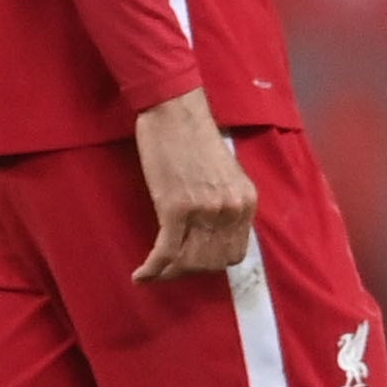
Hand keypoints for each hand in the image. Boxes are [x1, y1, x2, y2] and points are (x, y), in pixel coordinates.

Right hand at [130, 89, 255, 281]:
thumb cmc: (192, 137)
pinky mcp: (176, 208)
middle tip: (168, 268)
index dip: (211, 263)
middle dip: (188, 271)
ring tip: (153, 270)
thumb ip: (224, 203)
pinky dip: (152, 269)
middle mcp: (231, 209)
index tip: (192, 261)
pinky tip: (140, 275)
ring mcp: (205, 210)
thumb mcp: (224, 174)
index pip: (234, 253)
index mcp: (246, 201)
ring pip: (189, 262)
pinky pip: (166, 252)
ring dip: (169, 273)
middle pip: (212, 262)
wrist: (174, 111)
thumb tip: (210, 233)